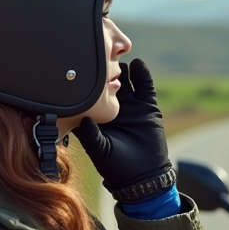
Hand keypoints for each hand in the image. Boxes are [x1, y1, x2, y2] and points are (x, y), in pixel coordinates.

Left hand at [72, 59, 173, 201]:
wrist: (143, 175)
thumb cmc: (116, 166)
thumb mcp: (100, 150)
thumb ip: (90, 135)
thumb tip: (82, 119)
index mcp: (98, 116)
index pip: (90, 93)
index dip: (86, 81)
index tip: (81, 67)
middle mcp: (113, 107)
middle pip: (107, 81)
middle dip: (103, 68)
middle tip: (99, 54)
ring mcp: (131, 105)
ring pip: (125, 79)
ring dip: (121, 67)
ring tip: (117, 55)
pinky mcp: (147, 106)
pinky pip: (145, 86)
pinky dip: (142, 73)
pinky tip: (137, 63)